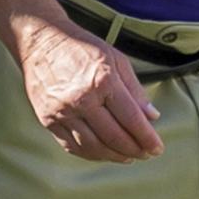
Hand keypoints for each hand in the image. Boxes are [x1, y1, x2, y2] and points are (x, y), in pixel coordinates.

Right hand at [14, 18, 163, 163]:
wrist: (41, 41)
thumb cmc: (82, 47)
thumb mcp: (116, 60)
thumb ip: (135, 90)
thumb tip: (152, 117)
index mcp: (103, 81)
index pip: (131, 119)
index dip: (147, 138)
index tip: (157, 148)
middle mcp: (82, 99)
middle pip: (114, 137)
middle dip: (135, 150)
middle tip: (146, 155)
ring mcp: (63, 112)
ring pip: (93, 147)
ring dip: (114, 156)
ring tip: (128, 157)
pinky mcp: (48, 120)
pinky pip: (72, 146)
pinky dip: (91, 154)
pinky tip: (104, 153)